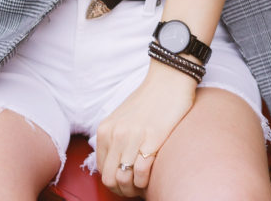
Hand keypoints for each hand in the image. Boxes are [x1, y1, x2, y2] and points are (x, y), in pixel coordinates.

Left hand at [96, 61, 196, 196]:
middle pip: (110, 180)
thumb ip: (114, 139)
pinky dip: (147, 181)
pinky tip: (154, 173)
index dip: (115, 182)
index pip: (102, 171)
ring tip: (145, 181)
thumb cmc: (149, 100)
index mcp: (105, 130)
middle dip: (124, 190)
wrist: (169, 80)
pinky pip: (141, 174)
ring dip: (135, 188)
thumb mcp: (122, 118)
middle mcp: (114, 134)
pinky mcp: (151, 139)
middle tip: (137, 186)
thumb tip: (115, 166)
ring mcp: (132, 137)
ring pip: (123, 181)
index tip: (129, 182)